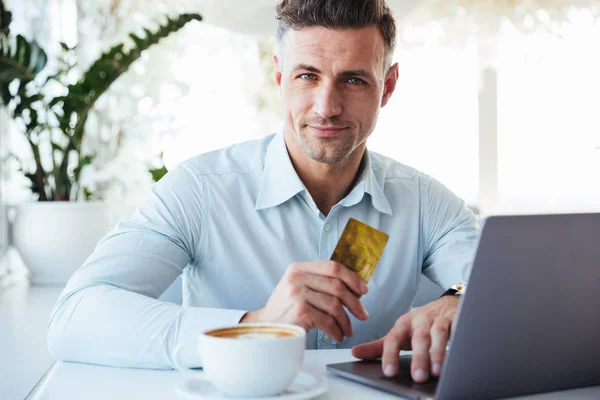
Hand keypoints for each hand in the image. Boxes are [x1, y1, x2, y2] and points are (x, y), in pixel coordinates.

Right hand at [241, 261, 368, 341]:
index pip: (332, 266)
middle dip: (354, 303)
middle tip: (363, 315)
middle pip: (337, 286)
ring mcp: (298, 294)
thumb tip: (354, 286)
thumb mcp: (298, 286)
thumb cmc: (286, 309)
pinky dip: (336, 330)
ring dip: (346, 321)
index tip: (364, 291)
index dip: (352, 278)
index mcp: (299, 268)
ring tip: (348, 330)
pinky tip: (338, 335)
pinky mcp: (300, 311)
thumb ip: (319, 281)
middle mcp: (297, 278)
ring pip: (335, 305)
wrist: (265, 326)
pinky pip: (328, 321)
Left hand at [351, 295, 458, 382]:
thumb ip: (379, 346)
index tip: (389, 372)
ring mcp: (440, 319)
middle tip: (417, 376)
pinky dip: (459, 340)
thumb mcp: (399, 333)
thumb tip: (355, 353)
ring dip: (438, 352)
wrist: (446, 305)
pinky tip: (459, 354)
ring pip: (439, 334)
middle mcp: (421, 320)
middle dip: (418, 357)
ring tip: (437, 371)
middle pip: (419, 338)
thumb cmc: (420, 324)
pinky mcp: (458, 318)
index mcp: (404, 324)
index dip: (390, 354)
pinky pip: (460, 329)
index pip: (394, 339)